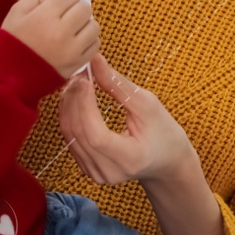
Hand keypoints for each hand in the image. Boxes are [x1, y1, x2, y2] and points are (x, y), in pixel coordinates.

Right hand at [0, 0, 98, 78]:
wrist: (11, 77)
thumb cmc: (12, 42)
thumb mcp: (16, 12)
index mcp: (46, 16)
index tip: (59, 3)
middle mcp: (62, 31)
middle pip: (85, 9)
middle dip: (77, 8)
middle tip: (67, 15)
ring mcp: (73, 49)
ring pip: (94, 27)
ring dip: (85, 24)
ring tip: (73, 28)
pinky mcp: (78, 63)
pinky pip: (95, 45)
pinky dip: (89, 41)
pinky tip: (77, 41)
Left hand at [57, 53, 197, 185]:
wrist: (165, 161)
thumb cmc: (163, 132)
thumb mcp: (148, 105)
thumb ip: (119, 85)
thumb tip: (95, 61)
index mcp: (130, 159)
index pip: (96, 135)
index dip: (85, 105)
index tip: (85, 79)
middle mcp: (108, 172)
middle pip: (78, 133)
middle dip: (74, 99)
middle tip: (80, 72)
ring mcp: (95, 173)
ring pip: (69, 135)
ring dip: (69, 104)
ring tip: (78, 81)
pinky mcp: (86, 168)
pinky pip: (70, 139)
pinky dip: (70, 115)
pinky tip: (77, 98)